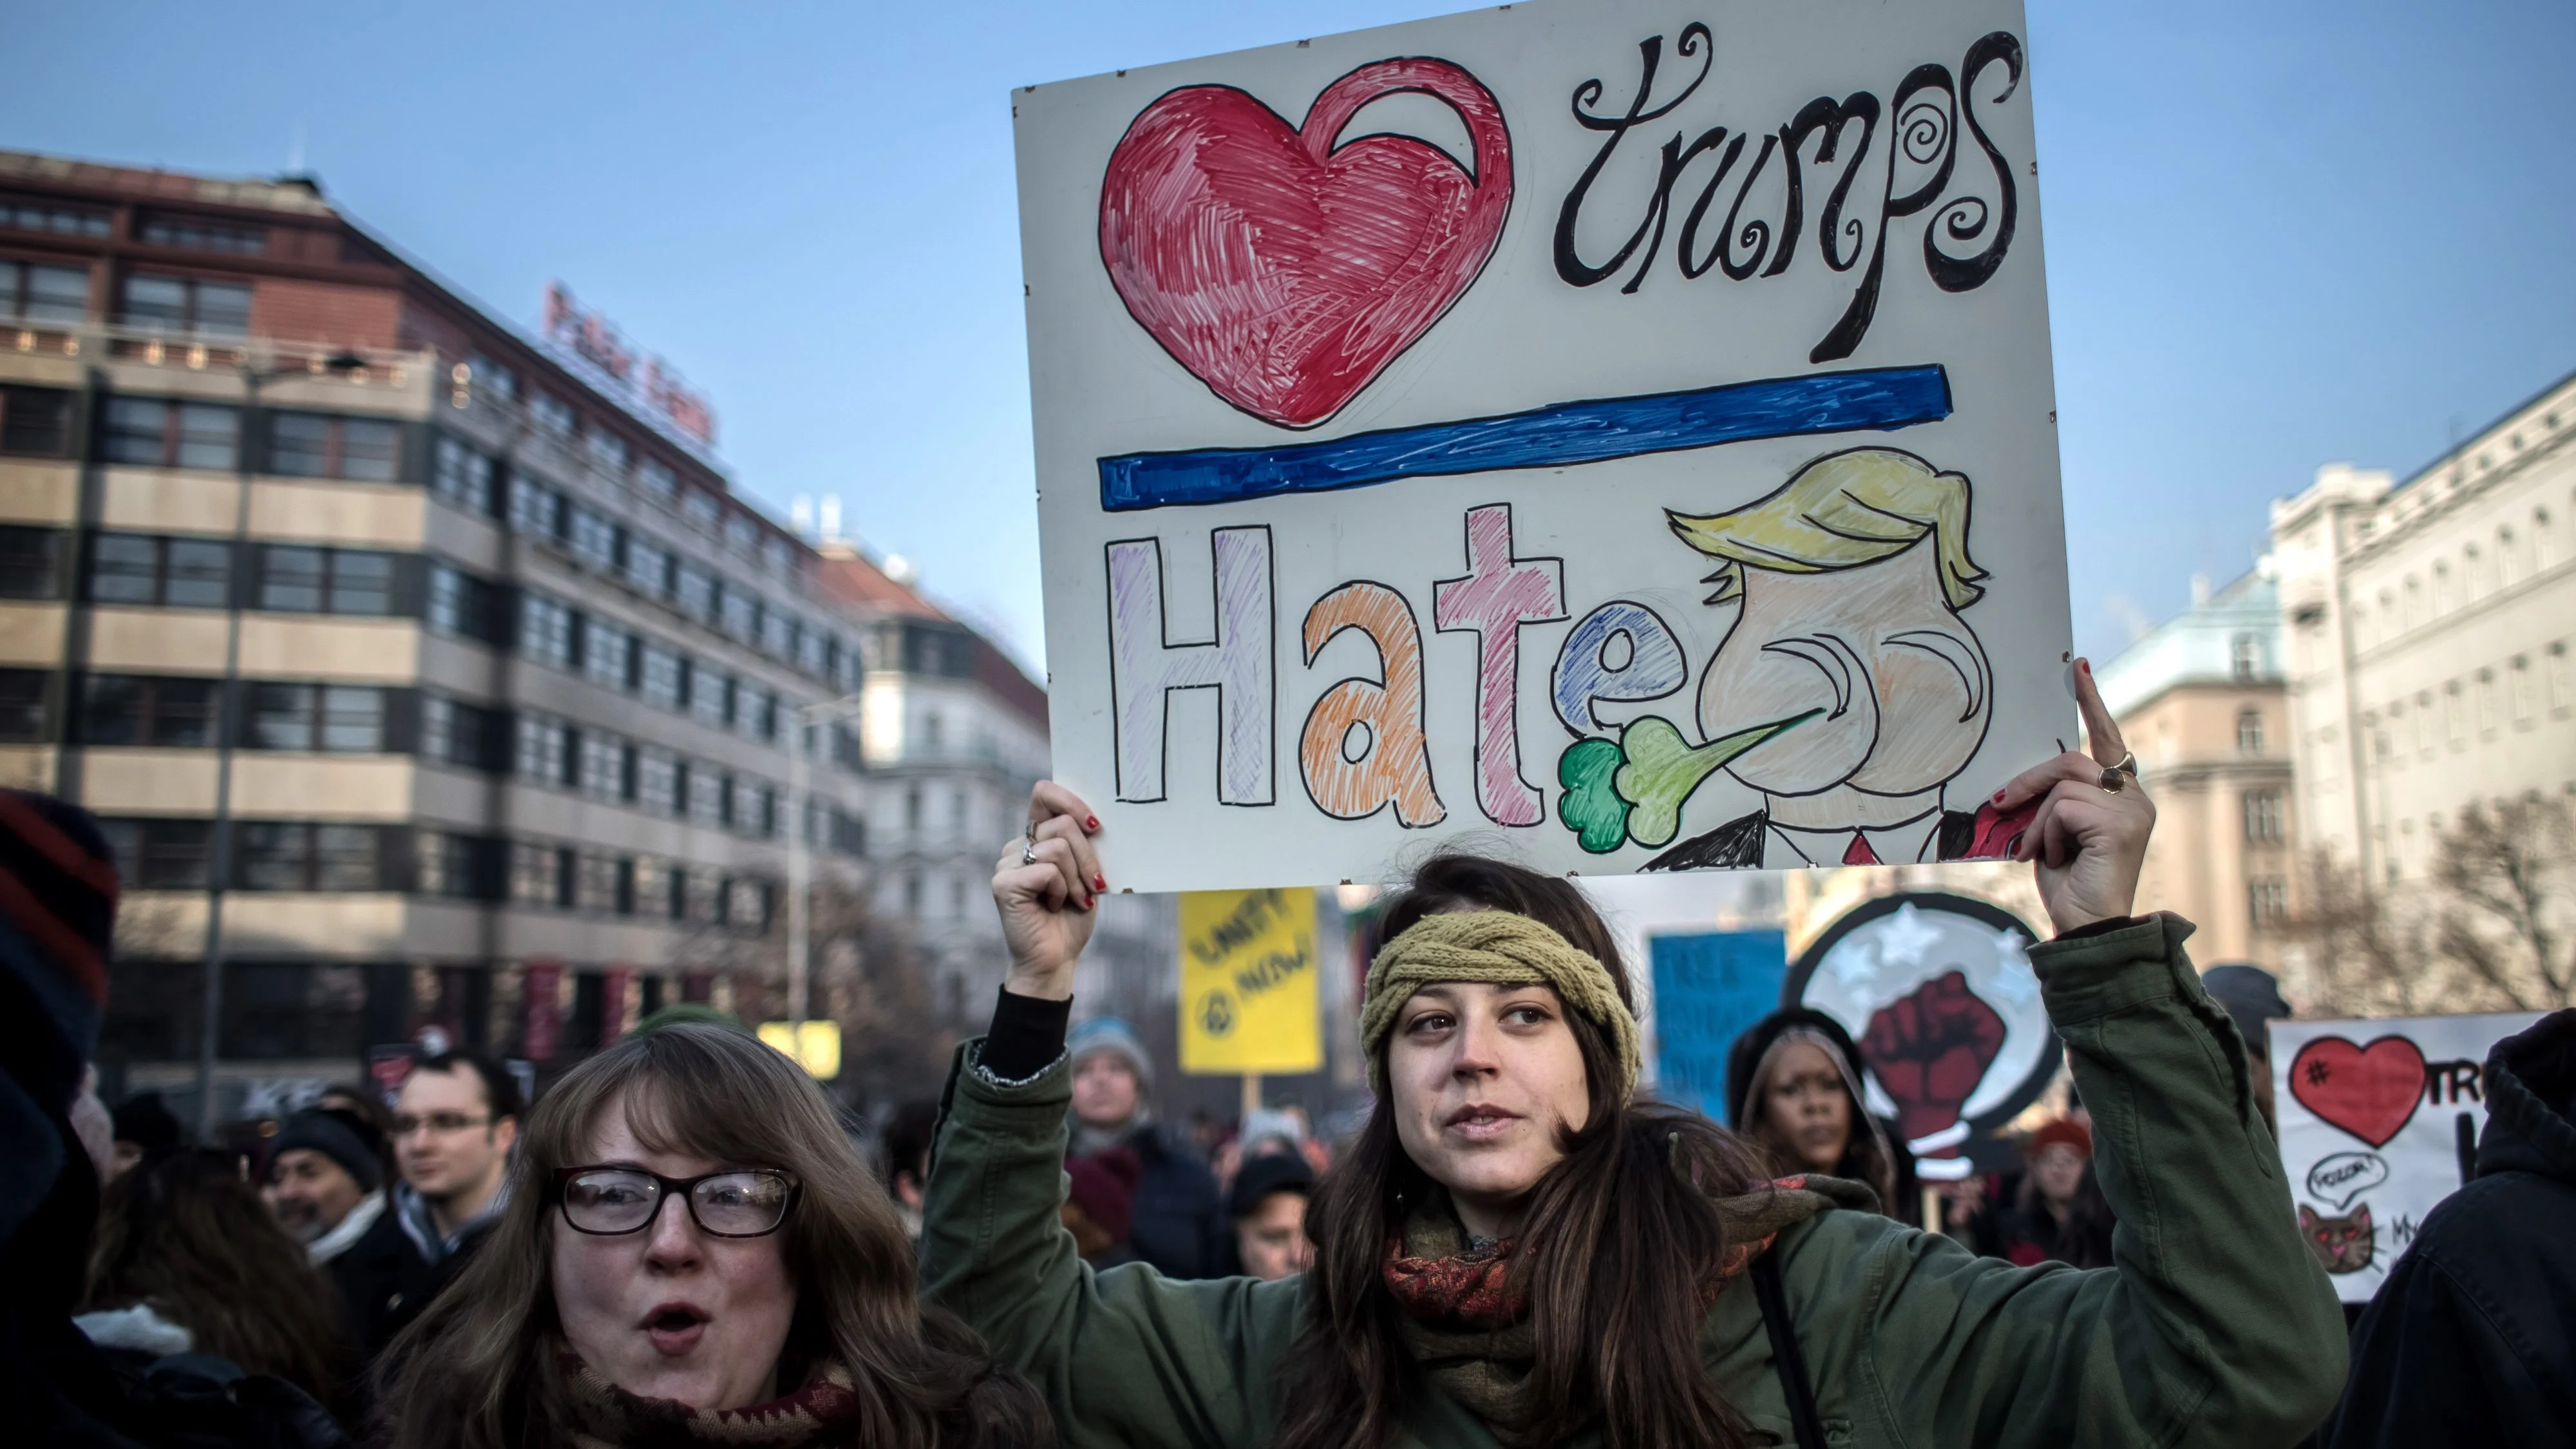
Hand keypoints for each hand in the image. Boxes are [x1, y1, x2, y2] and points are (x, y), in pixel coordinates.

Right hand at [991, 781, 1104, 999]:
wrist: (1056, 959)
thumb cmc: (1072, 917)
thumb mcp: (1086, 872)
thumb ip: (1084, 844)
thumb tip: (1097, 820)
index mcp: (1036, 838)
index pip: (1045, 793)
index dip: (1071, 800)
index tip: (1096, 825)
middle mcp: (1017, 845)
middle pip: (1062, 824)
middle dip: (1088, 856)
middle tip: (1095, 885)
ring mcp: (1006, 864)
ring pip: (1058, 846)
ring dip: (1078, 878)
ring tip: (1075, 899)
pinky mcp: (1003, 883)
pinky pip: (1048, 870)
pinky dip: (1062, 890)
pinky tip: (1054, 906)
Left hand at [1994, 658, 2153, 934]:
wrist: (2085, 929)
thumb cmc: (2068, 883)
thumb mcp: (2054, 830)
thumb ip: (2052, 798)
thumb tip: (2020, 775)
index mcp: (2122, 794)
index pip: (2106, 739)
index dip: (2092, 703)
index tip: (2077, 668)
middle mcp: (2136, 797)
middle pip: (2071, 760)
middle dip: (2029, 782)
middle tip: (2001, 802)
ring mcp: (2133, 809)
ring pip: (2062, 784)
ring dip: (2038, 820)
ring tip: (2040, 851)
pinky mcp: (2121, 824)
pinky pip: (2063, 807)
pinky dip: (2047, 833)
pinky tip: (2057, 859)